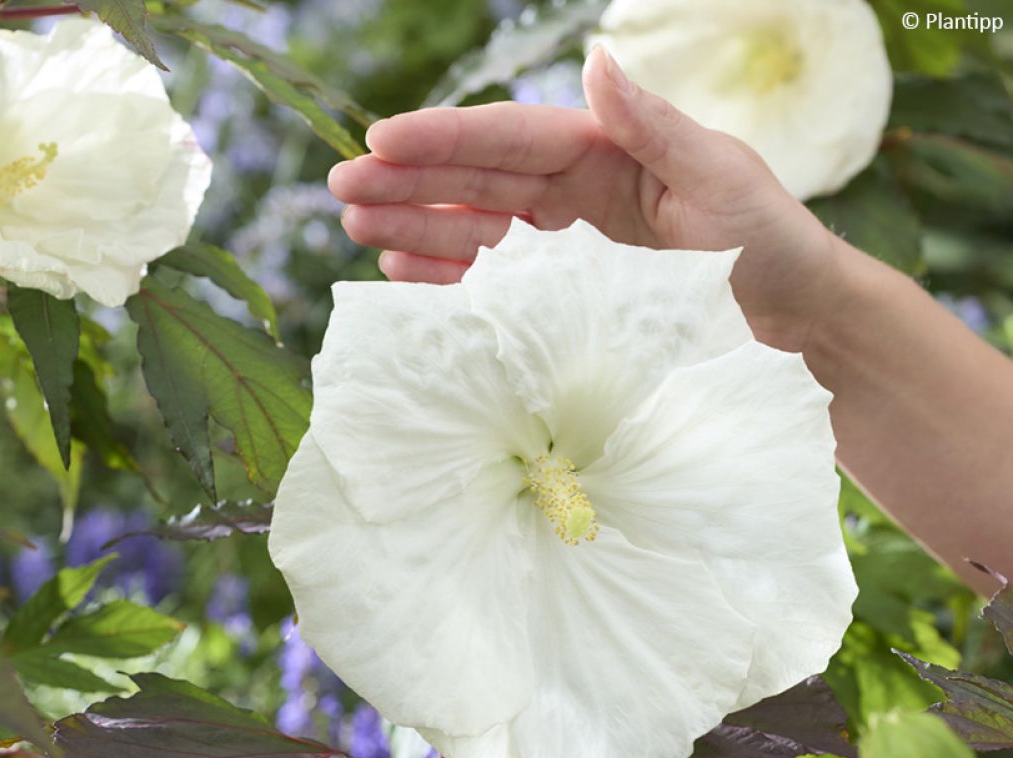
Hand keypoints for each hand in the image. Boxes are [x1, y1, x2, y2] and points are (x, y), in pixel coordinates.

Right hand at [329, 46, 842, 352]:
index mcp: (607, 150)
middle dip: (409, 182)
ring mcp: (566, 244)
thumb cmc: (766, 244)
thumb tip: (594, 61)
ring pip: (475, 227)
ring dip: (416, 227)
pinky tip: (408, 275)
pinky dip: (450, 277)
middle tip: (343, 189)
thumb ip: (654, 126)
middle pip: (478, 180)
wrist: (790, 320)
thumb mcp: (719, 178)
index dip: (447, 140)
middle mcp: (577, 190)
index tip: (383, 140)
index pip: (513, 139)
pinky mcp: (564, 294)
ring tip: (358, 229)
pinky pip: (495, 278)